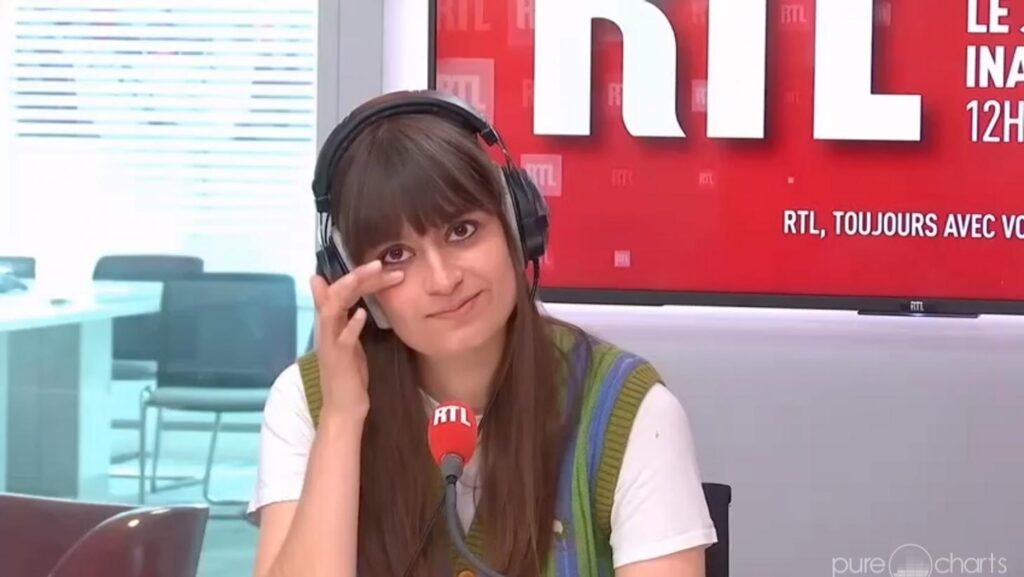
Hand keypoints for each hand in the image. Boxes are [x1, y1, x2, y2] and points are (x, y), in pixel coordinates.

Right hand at [309, 260, 403, 419]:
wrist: (343, 407)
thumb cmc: (349, 374)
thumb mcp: (349, 339)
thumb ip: (347, 315)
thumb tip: (343, 296)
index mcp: (332, 322)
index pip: (344, 290)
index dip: (362, 276)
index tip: (386, 267)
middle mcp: (327, 328)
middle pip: (338, 292)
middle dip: (359, 275)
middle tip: (381, 263)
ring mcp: (331, 343)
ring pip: (334, 308)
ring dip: (352, 289)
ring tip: (371, 274)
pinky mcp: (338, 359)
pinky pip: (342, 340)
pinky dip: (352, 325)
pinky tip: (363, 314)